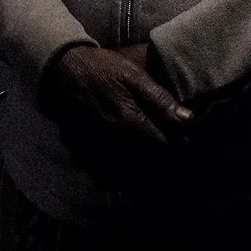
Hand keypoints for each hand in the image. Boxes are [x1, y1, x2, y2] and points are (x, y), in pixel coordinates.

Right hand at [38, 42, 190, 178]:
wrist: (61, 72)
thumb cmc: (102, 70)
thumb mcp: (133, 75)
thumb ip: (160, 99)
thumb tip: (190, 121)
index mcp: (128, 120)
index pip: (165, 148)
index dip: (178, 146)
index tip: (183, 141)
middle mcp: (111, 142)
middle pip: (150, 166)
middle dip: (164, 161)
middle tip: (170, 152)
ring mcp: (94, 153)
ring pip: (130, 177)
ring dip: (146, 173)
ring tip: (153, 162)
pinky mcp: (81, 157)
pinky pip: (106, 180)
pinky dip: (121, 179)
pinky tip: (129, 170)